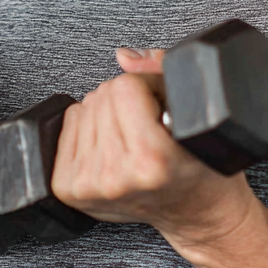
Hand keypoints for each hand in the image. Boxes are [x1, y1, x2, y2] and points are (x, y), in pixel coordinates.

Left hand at [50, 47, 257, 248]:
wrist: (194, 211)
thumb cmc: (200, 166)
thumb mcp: (194, 114)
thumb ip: (161, 71)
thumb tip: (125, 56)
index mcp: (151, 159)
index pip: (127, 85)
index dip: (148, 85)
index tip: (159, 104)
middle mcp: (116, 176)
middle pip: (104, 94)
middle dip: (127, 99)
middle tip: (147, 121)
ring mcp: (90, 185)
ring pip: (86, 107)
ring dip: (108, 112)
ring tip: (131, 133)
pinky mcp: (70, 189)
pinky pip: (68, 125)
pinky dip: (88, 125)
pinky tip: (110, 140)